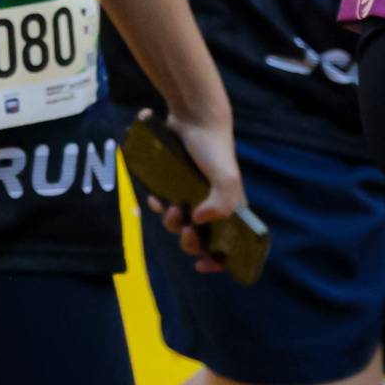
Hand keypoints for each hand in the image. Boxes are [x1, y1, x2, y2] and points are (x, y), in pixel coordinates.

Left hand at [147, 114, 249, 271]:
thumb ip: (222, 203)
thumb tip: (198, 221)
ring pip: (178, 222)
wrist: (193, 119)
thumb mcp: (227, 178)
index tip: (202, 265)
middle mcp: (211, 204)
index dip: (217, 260)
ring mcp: (191, 194)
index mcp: (230, 208)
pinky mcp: (172, 182)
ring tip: (171, 208)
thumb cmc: (214, 150)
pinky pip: (163, 203)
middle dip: (190, 241)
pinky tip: (155, 199)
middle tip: (187, 231)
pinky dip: (158, 206)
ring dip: (172, 223)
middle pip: (199, 237)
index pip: (229, 244)